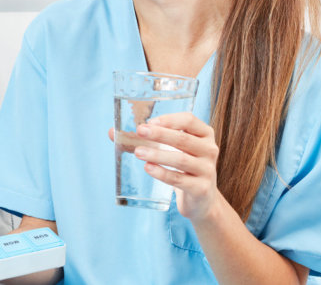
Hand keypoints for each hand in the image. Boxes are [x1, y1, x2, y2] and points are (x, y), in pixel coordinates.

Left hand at [109, 111, 226, 220]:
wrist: (201, 200)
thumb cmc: (183, 169)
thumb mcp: (172, 151)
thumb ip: (146, 141)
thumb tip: (112, 132)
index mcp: (204, 134)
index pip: (189, 120)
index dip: (169, 120)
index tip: (150, 121)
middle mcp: (209, 150)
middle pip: (183, 139)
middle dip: (160, 134)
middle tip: (140, 131)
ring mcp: (207, 170)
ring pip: (180, 159)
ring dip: (157, 154)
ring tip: (138, 152)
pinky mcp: (201, 188)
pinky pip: (179, 179)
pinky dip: (162, 173)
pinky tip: (148, 168)